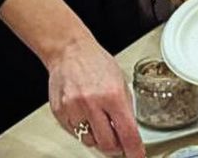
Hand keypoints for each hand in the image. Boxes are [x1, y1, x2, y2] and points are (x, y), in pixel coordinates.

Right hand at [48, 37, 143, 156]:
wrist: (69, 50)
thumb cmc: (95, 62)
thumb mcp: (120, 81)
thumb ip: (125, 108)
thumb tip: (130, 133)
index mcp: (112, 94)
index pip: (127, 133)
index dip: (135, 150)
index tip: (137, 156)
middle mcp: (92, 103)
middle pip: (107, 144)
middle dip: (116, 147)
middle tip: (119, 143)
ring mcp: (73, 108)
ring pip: (89, 141)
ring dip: (97, 137)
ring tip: (98, 121)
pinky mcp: (60, 112)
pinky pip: (74, 132)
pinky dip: (82, 128)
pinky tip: (84, 113)